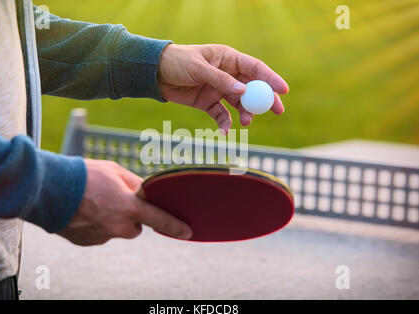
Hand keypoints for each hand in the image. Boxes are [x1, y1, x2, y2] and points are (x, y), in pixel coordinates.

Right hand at [58, 159, 192, 245]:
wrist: (49, 189)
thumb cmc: (84, 175)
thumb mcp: (115, 171)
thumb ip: (134, 184)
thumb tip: (144, 192)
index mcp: (128, 207)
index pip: (159, 219)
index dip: (175, 226)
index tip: (187, 232)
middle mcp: (117, 226)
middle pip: (135, 227)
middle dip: (130, 217)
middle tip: (115, 200)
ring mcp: (102, 236)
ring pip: (116, 230)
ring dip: (111, 219)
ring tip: (94, 202)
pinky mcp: (88, 242)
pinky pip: (99, 234)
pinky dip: (95, 224)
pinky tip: (84, 210)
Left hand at [158, 44, 288, 132]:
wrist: (155, 73)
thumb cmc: (177, 62)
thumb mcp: (199, 68)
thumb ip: (221, 80)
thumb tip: (244, 91)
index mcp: (228, 58)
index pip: (255, 68)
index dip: (271, 78)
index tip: (283, 90)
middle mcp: (227, 74)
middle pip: (252, 88)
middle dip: (265, 99)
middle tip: (277, 111)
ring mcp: (218, 89)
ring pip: (239, 103)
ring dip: (245, 113)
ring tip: (246, 122)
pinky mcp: (208, 103)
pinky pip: (222, 114)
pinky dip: (225, 123)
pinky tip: (226, 130)